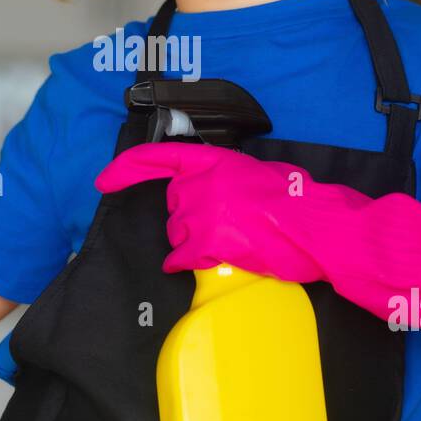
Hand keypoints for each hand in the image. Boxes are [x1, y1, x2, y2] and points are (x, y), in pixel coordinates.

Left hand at [94, 141, 347, 280]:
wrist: (315, 226)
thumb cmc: (296, 200)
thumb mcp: (256, 173)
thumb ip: (225, 177)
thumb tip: (212, 191)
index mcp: (215, 160)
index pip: (159, 157)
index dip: (127, 168)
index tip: (104, 181)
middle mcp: (201, 182)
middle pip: (173, 206)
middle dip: (190, 218)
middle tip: (227, 225)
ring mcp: (202, 212)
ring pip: (177, 233)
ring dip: (196, 241)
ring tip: (232, 241)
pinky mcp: (207, 242)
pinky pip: (181, 257)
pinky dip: (185, 263)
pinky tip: (204, 263)